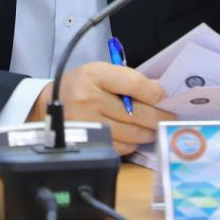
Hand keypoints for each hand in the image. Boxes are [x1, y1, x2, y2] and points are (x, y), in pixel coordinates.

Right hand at [28, 62, 176, 154]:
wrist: (50, 104)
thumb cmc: (81, 85)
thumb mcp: (100, 71)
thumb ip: (128, 79)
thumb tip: (158, 91)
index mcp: (94, 76)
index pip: (133, 83)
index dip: (153, 92)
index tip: (163, 96)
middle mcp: (89, 100)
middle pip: (136, 112)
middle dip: (158, 116)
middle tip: (169, 117)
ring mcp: (88, 125)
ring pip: (131, 133)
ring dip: (148, 132)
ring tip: (154, 128)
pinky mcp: (89, 143)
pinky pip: (121, 147)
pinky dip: (132, 143)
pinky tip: (135, 137)